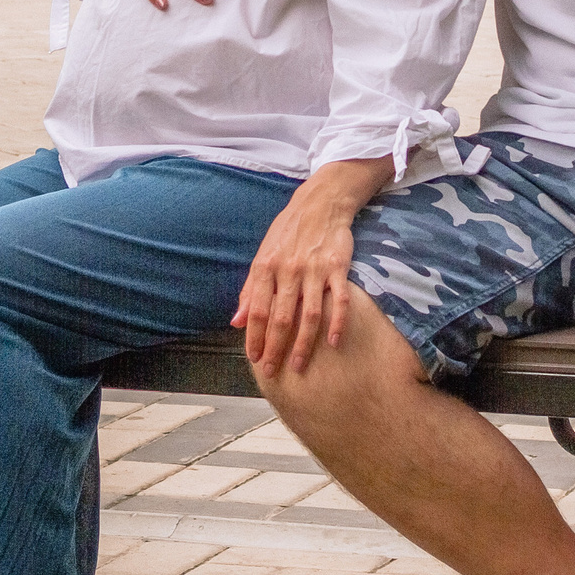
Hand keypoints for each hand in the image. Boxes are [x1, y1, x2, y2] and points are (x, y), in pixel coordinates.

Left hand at [234, 166, 382, 377]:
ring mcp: (314, 269)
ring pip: (308, 314)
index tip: (255, 359)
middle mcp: (289, 270)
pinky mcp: (338, 267)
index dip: (255, 337)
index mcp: (267, 267)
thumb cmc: (288, 232)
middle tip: (272, 372)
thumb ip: (250, 291)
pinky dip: (337, 322)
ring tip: (298, 366)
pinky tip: (333, 343)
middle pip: (281, 318)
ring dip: (303, 343)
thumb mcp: (263, 256)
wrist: (321, 203)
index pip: (258, 311)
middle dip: (275, 348)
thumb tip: (236, 322)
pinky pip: (339, 300)